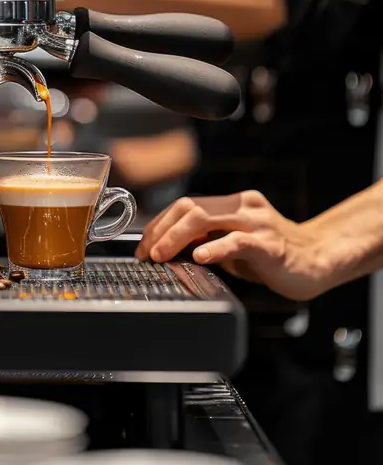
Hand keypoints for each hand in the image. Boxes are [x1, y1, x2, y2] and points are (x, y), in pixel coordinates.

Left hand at [136, 191, 328, 300]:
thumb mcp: (235, 244)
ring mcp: (257, 223)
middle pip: (190, 207)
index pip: (186, 204)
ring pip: (206, 218)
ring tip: (161, 255)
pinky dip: (215, 248)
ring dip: (176, 237)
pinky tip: (200, 257)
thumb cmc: (275, 256)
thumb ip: (209, 241)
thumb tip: (171, 249)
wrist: (319, 261)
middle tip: (147, 254)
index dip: (160, 224)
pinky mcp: (270, 245)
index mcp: (233, 203)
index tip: (145, 246)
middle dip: (162, 230)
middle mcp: (243, 206)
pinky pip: (237, 242)